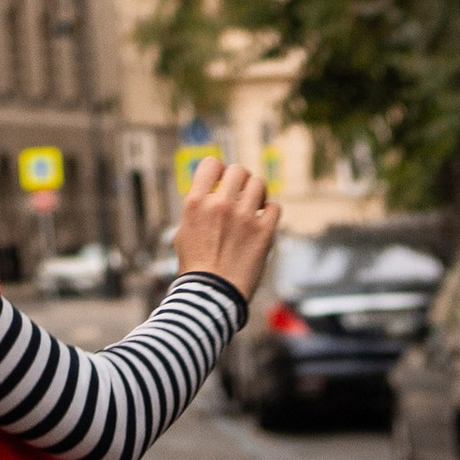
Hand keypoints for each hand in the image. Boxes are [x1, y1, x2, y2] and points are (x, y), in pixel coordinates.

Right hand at [174, 154, 279, 304]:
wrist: (212, 296)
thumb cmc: (196, 269)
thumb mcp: (184, 232)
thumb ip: (198, 210)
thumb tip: (209, 195)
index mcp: (196, 202)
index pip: (211, 164)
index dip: (218, 170)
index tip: (221, 180)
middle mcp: (220, 204)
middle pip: (238, 170)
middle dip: (240, 179)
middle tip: (241, 193)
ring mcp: (244, 217)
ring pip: (259, 184)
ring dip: (257, 193)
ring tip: (255, 205)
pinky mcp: (264, 232)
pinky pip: (275, 207)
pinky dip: (270, 212)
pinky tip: (263, 221)